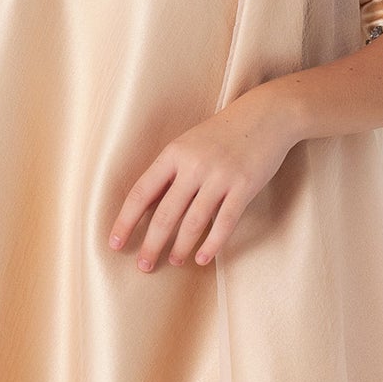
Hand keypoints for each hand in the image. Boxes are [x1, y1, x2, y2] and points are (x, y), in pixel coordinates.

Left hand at [109, 86, 298, 269]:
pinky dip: (212, 244)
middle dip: (151, 244)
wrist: (266, 115)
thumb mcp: (189, 144)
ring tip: (173, 261)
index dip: (126, 221)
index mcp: (174, 153)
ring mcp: (220, 176)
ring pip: (193, 221)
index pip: (141, 193)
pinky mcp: (244, 186)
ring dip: (180, 247)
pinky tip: (202, 258)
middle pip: (165, 214)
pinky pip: (224, 222)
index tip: (116, 243)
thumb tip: (147, 208)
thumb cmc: (223, 133)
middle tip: (143, 266)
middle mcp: (194, 165)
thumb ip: (170, 172)